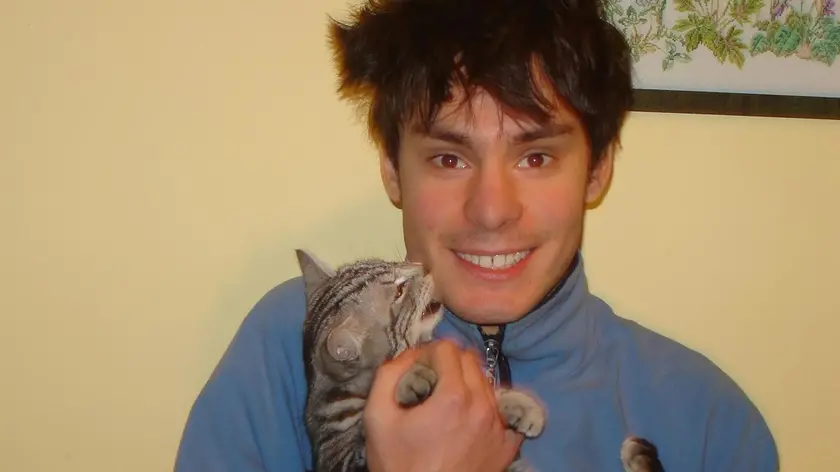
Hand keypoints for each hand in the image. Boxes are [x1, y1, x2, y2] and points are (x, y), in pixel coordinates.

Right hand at [363, 340, 522, 471]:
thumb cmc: (398, 464)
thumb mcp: (377, 416)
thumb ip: (389, 374)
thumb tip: (410, 354)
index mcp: (454, 396)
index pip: (447, 348)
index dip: (427, 354)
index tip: (417, 370)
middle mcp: (483, 406)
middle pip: (470, 360)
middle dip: (448, 364)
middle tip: (430, 384)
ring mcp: (500, 426)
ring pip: (487, 382)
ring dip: (467, 383)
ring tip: (447, 404)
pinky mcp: (508, 445)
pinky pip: (504, 409)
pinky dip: (488, 406)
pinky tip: (470, 418)